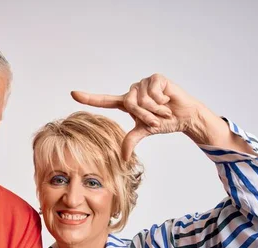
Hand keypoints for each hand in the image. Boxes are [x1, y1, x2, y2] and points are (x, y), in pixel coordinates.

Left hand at [72, 73, 213, 159]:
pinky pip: (153, 93)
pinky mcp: (155, 78)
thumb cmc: (164, 122)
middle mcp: (132, 91)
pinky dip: (161, 101)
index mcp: (127, 103)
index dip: (89, 98)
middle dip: (145, 116)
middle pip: (130, 104)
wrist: (184, 117)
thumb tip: (122, 158)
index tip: (73, 94)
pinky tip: (168, 100)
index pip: (104, 100)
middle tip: (157, 119)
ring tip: (164, 109)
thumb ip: (131, 140)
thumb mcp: (144, 131)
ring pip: (142, 100)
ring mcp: (143, 83)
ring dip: (155, 110)